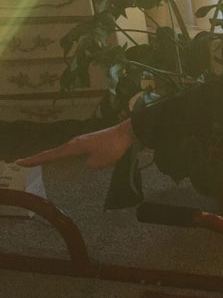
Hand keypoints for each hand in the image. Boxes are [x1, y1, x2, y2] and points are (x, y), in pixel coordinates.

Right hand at [16, 119, 135, 168]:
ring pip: (62, 152)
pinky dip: (63, 155)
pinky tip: (62, 159)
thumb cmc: (113, 147)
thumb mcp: (100, 162)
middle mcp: (74, 143)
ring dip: (51, 157)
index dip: (36, 159)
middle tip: (23, 162)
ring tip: (38, 162)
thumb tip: (87, 162)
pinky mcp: (89, 142)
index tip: (20, 162)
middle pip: (53, 152)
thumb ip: (89, 165)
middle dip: (39, 158)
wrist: (128, 133)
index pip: (51, 155)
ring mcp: (82, 141)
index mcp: (74, 147)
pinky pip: (72, 151)